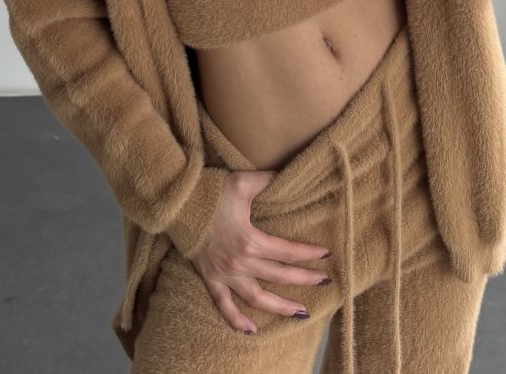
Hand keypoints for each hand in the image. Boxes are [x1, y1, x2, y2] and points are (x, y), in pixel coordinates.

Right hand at [187, 169, 332, 335]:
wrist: (178, 204)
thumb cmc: (211, 192)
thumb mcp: (243, 182)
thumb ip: (268, 179)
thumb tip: (289, 173)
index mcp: (250, 240)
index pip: (287, 251)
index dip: (309, 254)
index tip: (326, 255)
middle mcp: (240, 262)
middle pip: (279, 276)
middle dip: (305, 280)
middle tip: (325, 282)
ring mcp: (225, 274)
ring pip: (257, 299)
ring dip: (280, 307)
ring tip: (301, 313)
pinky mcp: (211, 279)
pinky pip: (224, 306)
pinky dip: (237, 321)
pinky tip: (252, 331)